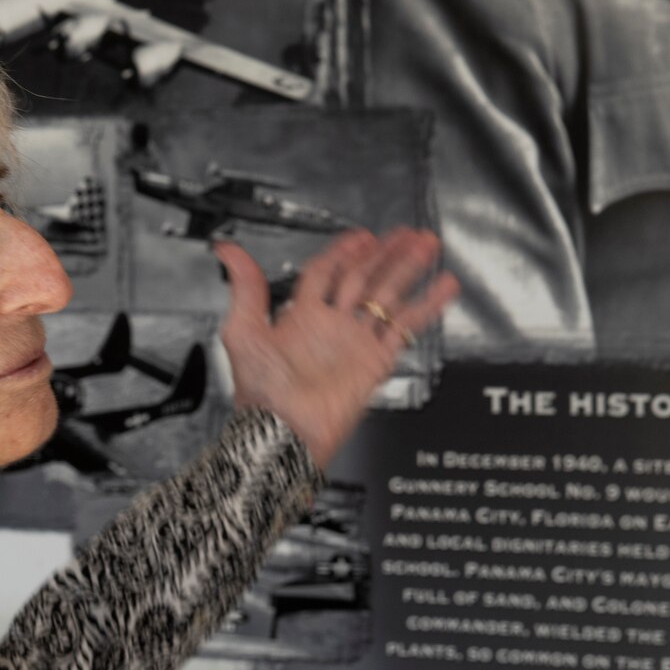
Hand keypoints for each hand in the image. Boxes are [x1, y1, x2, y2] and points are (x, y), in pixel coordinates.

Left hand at [216, 229, 457, 469]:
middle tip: (407, 235)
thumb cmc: (261, 393)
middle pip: (365, 278)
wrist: (284, 435)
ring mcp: (356, 343)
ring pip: (389, 296)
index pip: (328, 272)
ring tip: (427, 247)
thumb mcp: (242, 331)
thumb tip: (228, 252)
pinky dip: (427, 305)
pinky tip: (441, 288)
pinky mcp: (376, 362)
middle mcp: (332, 326)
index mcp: (302, 316)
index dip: (344, 251)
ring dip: (409, 269)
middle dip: (386, 253)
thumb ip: (244, 287)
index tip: (362, 237)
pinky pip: (406, 327)